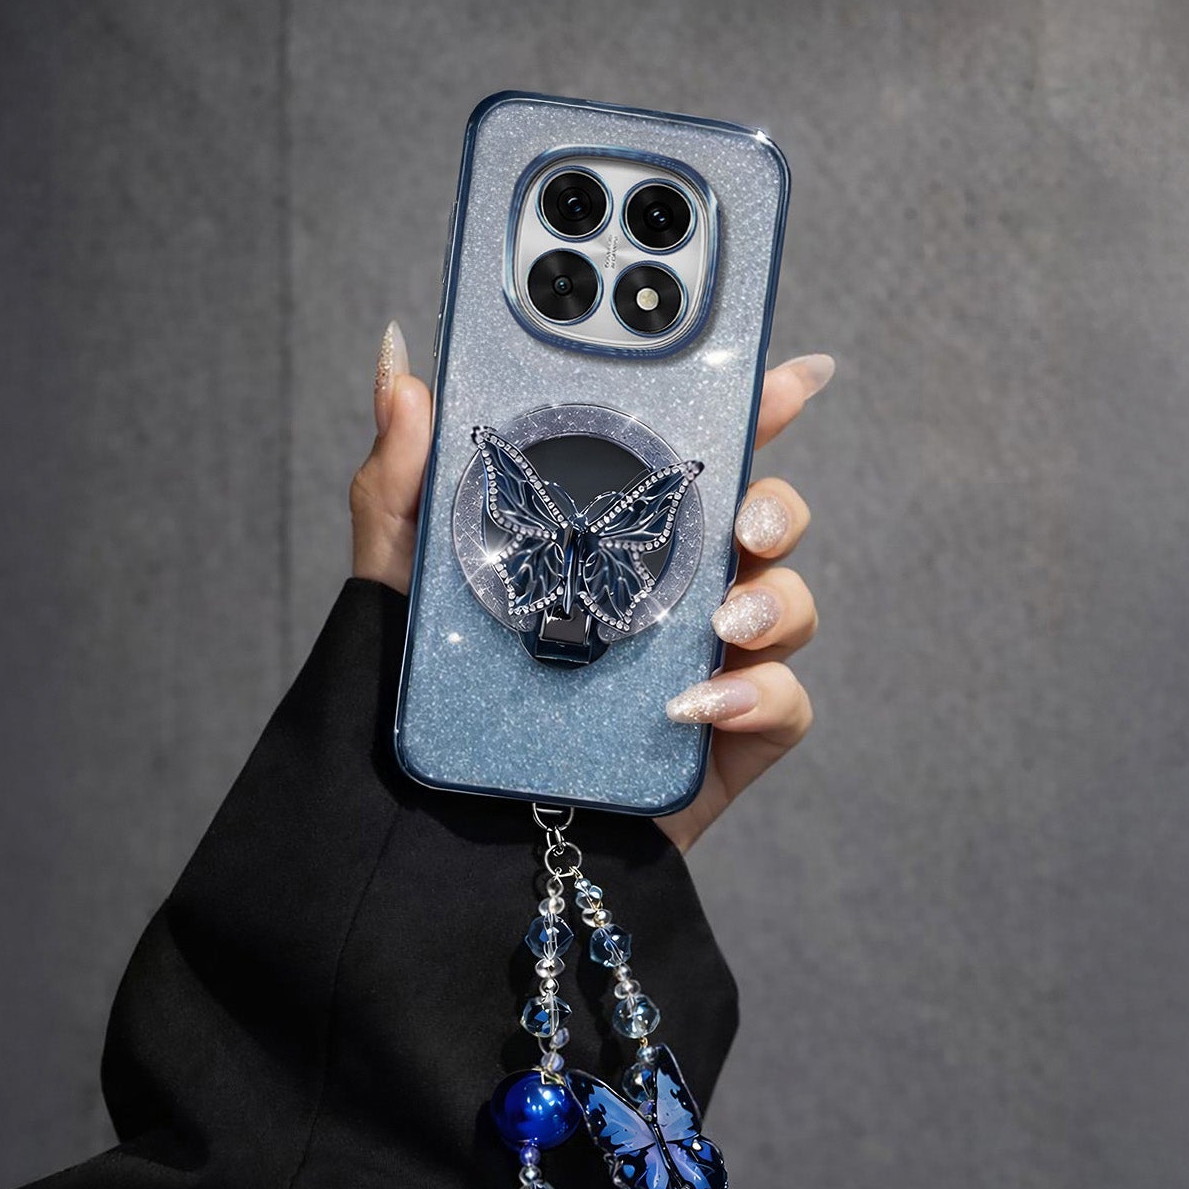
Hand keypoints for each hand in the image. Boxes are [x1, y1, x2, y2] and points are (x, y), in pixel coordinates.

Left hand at [352, 321, 832, 852]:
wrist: (448, 823)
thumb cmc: (437, 693)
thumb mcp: (404, 577)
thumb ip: (402, 476)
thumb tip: (399, 366)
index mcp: (616, 538)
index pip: (697, 462)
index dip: (754, 410)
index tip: (789, 376)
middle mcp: (671, 592)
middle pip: (765, 523)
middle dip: (779, 507)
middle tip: (745, 520)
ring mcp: (704, 665)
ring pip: (789, 608)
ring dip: (775, 604)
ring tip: (720, 623)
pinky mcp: (722, 741)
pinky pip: (784, 706)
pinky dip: (758, 696)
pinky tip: (697, 703)